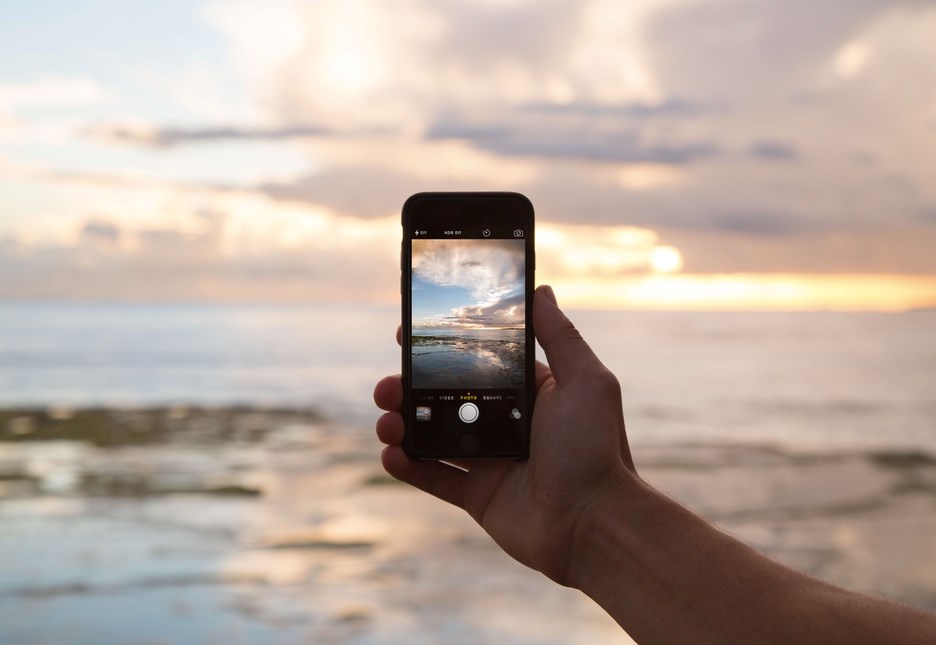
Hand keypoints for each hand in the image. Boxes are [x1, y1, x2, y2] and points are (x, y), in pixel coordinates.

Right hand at [373, 285, 638, 584]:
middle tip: (387, 385)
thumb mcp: (585, 381)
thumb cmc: (596, 448)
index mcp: (530, 394)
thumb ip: (559, 335)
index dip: (443, 350)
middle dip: (411, 389)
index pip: (477, 363)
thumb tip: (540, 289)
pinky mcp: (478, 496)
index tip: (408, 335)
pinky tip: (390, 455)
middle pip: (446, 398)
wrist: (595, 524)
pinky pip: (434, 478)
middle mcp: (508, 424)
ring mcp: (491, 461)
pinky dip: (407, 466)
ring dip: (402, 425)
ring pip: (433, 436)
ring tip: (385, 421)